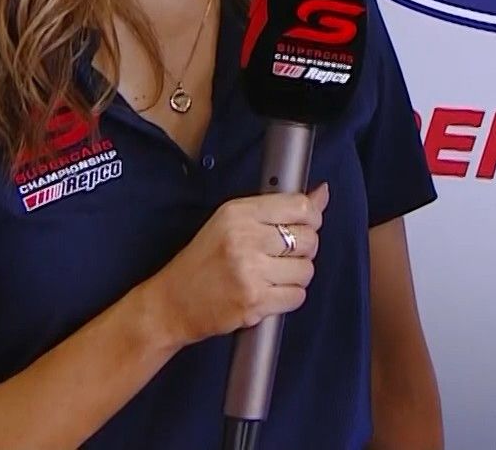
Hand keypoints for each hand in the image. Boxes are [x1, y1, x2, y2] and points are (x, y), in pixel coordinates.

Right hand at [145, 182, 328, 344]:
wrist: (173, 302)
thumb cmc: (204, 260)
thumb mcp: (232, 222)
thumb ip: (279, 208)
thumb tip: (322, 193)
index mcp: (239, 213)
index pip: (300, 207)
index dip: (311, 219)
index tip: (304, 226)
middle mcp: (245, 239)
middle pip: (309, 240)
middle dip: (303, 250)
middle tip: (281, 256)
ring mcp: (250, 272)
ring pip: (306, 271)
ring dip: (295, 276)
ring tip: (272, 276)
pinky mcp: (254, 302)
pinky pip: (297, 296)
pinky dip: (289, 297)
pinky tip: (269, 292)